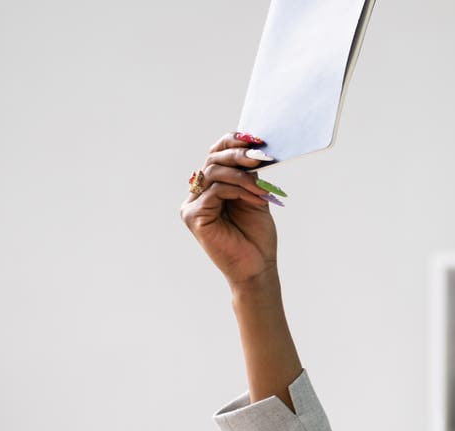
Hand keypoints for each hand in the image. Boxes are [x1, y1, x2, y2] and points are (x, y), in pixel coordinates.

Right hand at [181, 131, 280, 291]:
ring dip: (243, 176)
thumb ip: (250, 175)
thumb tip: (255, 148)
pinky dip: (239, 191)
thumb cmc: (256, 237)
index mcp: (210, 188)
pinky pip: (215, 191)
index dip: (232, 142)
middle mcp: (197, 195)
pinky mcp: (194, 217)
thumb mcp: (255, 197)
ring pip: (213, 173)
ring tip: (262, 188)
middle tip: (261, 156)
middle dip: (238, 154)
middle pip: (212, 160)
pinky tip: (256, 199)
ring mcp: (192, 206)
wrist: (257, 268)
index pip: (215, 155)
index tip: (256, 138)